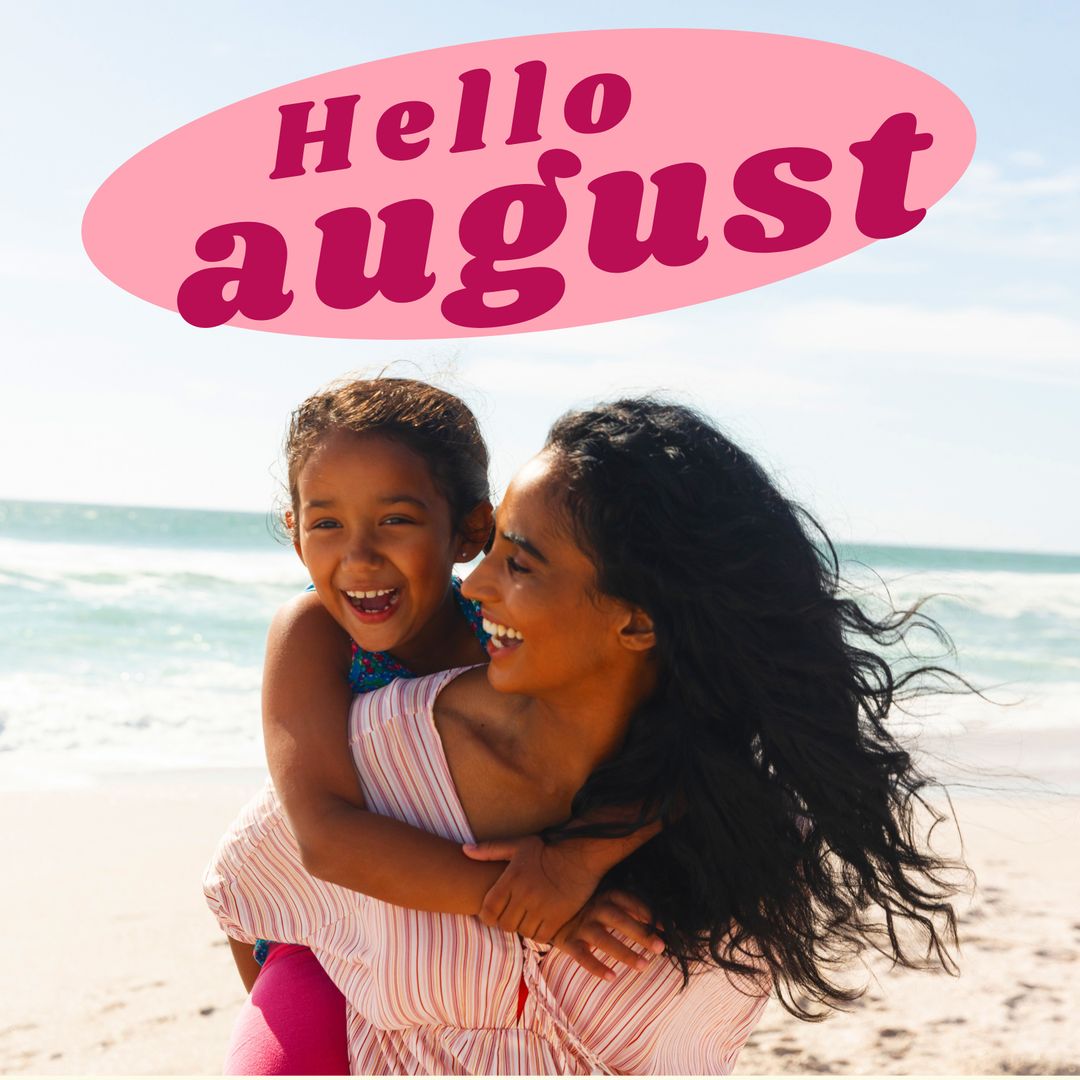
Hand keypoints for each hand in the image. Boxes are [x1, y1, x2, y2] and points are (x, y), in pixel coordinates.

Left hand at [463, 835, 599, 942]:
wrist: (579, 855)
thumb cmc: (546, 849)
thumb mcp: (517, 845)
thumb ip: (490, 850)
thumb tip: (465, 850)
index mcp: (511, 879)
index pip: (488, 911)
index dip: (487, 916)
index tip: (494, 913)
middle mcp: (524, 895)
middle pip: (504, 924)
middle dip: (505, 921)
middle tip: (513, 914)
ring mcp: (541, 908)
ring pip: (522, 931)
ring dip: (523, 927)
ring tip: (528, 916)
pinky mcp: (558, 918)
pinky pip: (541, 936)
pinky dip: (539, 932)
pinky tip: (542, 921)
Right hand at [551, 890, 665, 981]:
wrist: (551, 912)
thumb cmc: (590, 908)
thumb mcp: (608, 902)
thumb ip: (631, 909)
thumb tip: (664, 925)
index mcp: (606, 895)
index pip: (630, 901)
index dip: (648, 914)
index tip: (666, 929)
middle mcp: (593, 907)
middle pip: (619, 919)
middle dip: (640, 933)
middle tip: (660, 948)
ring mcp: (580, 924)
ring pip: (603, 939)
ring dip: (624, 952)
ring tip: (644, 966)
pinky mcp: (568, 941)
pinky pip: (582, 955)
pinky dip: (596, 967)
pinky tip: (612, 977)